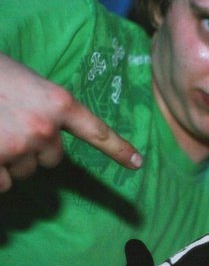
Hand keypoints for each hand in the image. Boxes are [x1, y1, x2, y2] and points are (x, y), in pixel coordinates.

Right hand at [0, 53, 141, 191]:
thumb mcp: (24, 82)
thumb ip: (43, 110)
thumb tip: (45, 138)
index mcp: (58, 103)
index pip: (96, 132)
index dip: (118, 150)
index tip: (137, 164)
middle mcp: (45, 128)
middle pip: (52, 159)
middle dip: (33, 150)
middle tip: (8, 126)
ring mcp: (19, 146)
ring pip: (25, 172)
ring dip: (10, 162)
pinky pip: (3, 184)